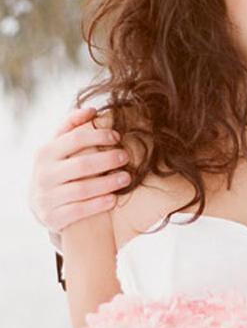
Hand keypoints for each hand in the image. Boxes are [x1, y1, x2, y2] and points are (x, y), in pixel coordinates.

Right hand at [29, 107, 129, 232]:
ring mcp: (46, 197)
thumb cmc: (56, 168)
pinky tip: (113, 199)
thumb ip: (71, 126)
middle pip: (82, 164)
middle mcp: (43, 174)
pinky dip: (98, 204)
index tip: (117, 137)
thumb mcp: (57, 147)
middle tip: (126, 157)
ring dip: (108, 183)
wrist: (38, 204)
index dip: (99, 135)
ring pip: (82, 189)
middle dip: (108, 159)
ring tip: (126, 178)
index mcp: (45, 152)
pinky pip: (79, 210)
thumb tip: (91, 109)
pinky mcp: (52, 217)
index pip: (75, 138)